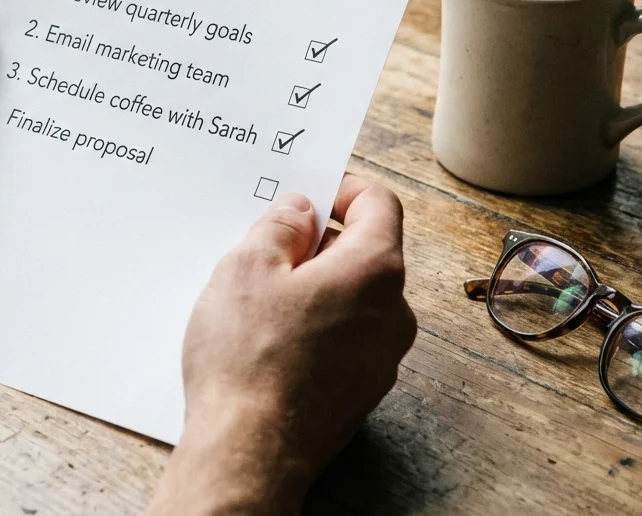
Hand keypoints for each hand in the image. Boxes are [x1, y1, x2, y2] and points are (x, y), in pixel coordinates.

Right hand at [146, 175, 415, 514]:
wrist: (250, 452)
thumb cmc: (248, 359)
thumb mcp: (247, 266)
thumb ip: (280, 225)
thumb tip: (299, 211)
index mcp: (375, 270)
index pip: (379, 203)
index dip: (341, 189)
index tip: (306, 196)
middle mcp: (394, 313)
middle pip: (365, 252)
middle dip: (317, 242)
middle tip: (264, 249)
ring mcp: (382, 358)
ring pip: (352, 299)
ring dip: (313, 287)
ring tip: (257, 301)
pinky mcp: (361, 391)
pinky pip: (344, 338)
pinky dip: (314, 327)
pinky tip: (267, 342)